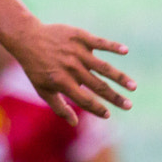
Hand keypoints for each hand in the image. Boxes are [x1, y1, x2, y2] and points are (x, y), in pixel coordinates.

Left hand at [10, 24, 134, 125]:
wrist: (28, 39)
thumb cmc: (36, 68)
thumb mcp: (42, 90)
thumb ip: (59, 107)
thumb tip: (75, 123)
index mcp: (62, 83)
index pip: (85, 100)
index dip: (97, 109)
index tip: (109, 115)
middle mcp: (72, 68)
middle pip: (98, 86)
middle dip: (115, 97)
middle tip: (129, 105)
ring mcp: (77, 52)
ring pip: (104, 67)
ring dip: (120, 77)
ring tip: (133, 86)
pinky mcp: (80, 37)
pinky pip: (100, 43)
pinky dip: (113, 46)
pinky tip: (125, 51)